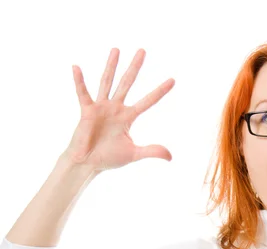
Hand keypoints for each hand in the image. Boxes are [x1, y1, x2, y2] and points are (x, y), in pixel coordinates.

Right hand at [63, 48, 174, 171]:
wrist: (87, 163)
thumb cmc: (109, 158)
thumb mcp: (133, 153)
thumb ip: (151, 151)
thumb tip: (171, 157)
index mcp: (128, 117)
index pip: (148, 101)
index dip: (160, 91)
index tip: (173, 80)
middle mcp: (116, 108)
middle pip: (128, 83)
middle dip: (135, 68)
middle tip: (143, 50)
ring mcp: (101, 107)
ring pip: (107, 82)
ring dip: (111, 66)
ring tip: (117, 49)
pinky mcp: (86, 111)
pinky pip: (82, 94)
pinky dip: (79, 81)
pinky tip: (76, 67)